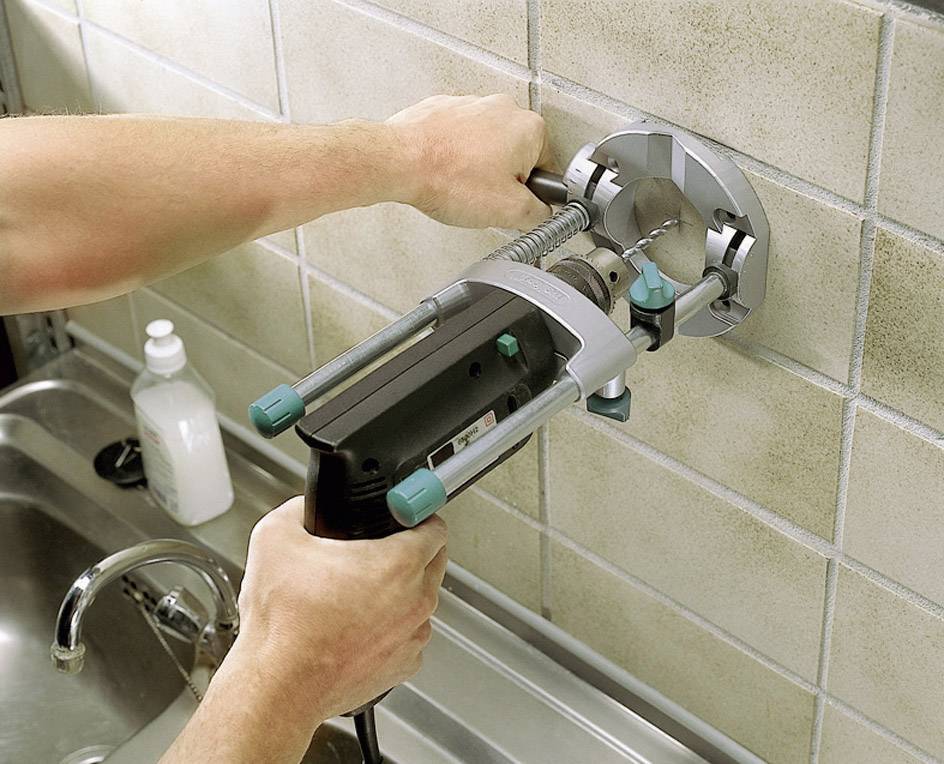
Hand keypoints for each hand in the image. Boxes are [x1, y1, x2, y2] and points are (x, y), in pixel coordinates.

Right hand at [233, 496, 447, 720]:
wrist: (278, 685)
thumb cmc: (283, 624)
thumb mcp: (275, 537)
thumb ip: (298, 509)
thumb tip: (306, 508)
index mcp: (398, 564)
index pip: (435, 527)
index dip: (418, 515)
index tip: (406, 516)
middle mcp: (415, 600)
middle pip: (435, 562)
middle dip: (413, 551)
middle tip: (378, 550)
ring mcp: (412, 636)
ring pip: (422, 600)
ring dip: (401, 592)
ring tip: (360, 592)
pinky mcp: (403, 665)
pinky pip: (408, 634)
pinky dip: (392, 627)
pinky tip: (358, 625)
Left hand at [386, 94, 552, 229]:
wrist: (399, 162)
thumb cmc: (448, 180)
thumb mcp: (509, 211)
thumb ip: (538, 214)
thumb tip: (542, 213)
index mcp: (529, 129)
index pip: (546, 168)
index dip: (529, 193)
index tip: (513, 203)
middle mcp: (503, 109)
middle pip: (516, 156)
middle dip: (503, 179)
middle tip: (483, 198)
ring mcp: (472, 105)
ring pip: (487, 146)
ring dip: (477, 167)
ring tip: (459, 186)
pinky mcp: (445, 110)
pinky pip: (459, 139)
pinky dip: (454, 156)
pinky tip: (444, 173)